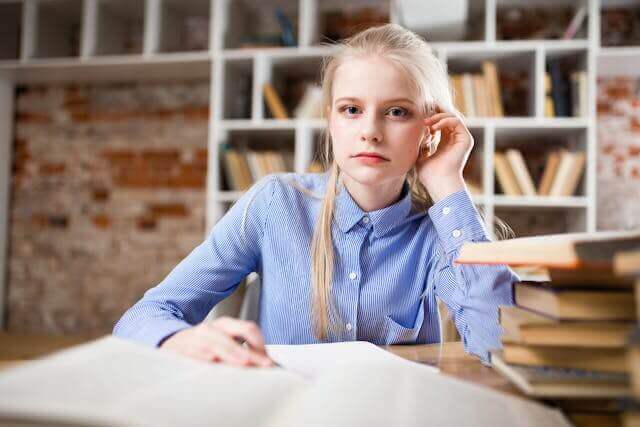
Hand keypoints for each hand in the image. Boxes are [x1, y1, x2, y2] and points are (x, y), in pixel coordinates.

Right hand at [159, 317, 276, 367]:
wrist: (168, 340)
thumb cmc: (201, 345)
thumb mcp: (222, 341)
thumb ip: (242, 350)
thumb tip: (267, 363)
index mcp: (224, 325)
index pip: (248, 329)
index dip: (260, 344)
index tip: (269, 360)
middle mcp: (211, 329)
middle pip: (234, 338)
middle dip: (250, 353)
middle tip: (264, 366)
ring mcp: (196, 338)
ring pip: (216, 344)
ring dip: (231, 353)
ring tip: (244, 362)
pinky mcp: (182, 349)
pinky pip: (194, 352)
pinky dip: (204, 355)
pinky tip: (213, 360)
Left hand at [416, 111, 473, 202]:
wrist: (439, 182)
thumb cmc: (429, 174)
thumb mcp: (420, 156)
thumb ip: (422, 144)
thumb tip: (420, 132)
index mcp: (445, 144)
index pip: (440, 124)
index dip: (430, 119)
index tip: (419, 121)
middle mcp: (455, 140)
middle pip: (447, 118)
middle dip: (434, 114)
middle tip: (423, 116)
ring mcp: (461, 139)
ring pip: (452, 117)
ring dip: (438, 117)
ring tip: (426, 123)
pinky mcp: (465, 139)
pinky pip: (456, 121)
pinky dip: (444, 121)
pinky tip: (433, 127)